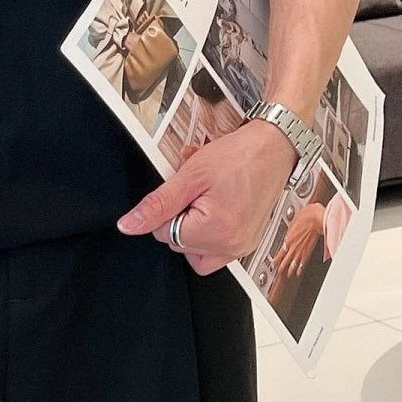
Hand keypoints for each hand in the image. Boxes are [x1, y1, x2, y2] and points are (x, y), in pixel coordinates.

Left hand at [117, 117, 297, 274]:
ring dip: (194, 230)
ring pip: (195, 252)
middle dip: (182, 219)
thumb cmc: (237, 156)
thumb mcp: (190, 175)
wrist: (273, 148)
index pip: (164, 234)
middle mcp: (231, 246)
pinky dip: (209, 236)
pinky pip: (216, 253)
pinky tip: (217, 213)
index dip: (169, 208)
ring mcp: (242, 248)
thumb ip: (157, 204)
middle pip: (180, 245)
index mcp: (215, 230)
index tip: (187, 190)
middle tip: (199, 193)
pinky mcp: (248, 245)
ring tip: (208, 202)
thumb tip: (129, 226)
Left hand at [270, 202, 324, 279]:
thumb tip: (292, 228)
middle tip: (278, 271)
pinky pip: (303, 262)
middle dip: (281, 266)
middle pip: (285, 259)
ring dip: (290, 269)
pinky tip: (298, 272)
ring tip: (287, 274)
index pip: (280, 251)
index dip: (276, 259)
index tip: (274, 263)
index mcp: (288, 238)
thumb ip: (292, 227)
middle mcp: (293, 246)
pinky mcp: (309, 251)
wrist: (317, 219)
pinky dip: (300, 268)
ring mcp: (301, 249)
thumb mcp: (295, 219)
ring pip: (293, 262)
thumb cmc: (307, 215)